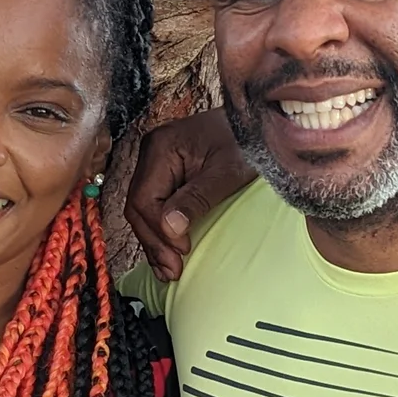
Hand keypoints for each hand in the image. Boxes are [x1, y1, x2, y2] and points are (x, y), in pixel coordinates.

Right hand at [124, 108, 253, 279]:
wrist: (259, 125)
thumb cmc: (247, 143)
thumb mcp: (226, 173)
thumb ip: (197, 199)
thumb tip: (170, 229)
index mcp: (161, 147)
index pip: (144, 199)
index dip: (159, 230)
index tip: (181, 251)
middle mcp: (151, 153)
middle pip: (138, 207)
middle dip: (154, 242)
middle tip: (172, 271)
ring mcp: (156, 163)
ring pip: (144, 210)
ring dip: (156, 242)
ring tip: (170, 271)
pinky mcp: (166, 174)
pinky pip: (155, 206)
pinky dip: (161, 231)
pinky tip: (169, 254)